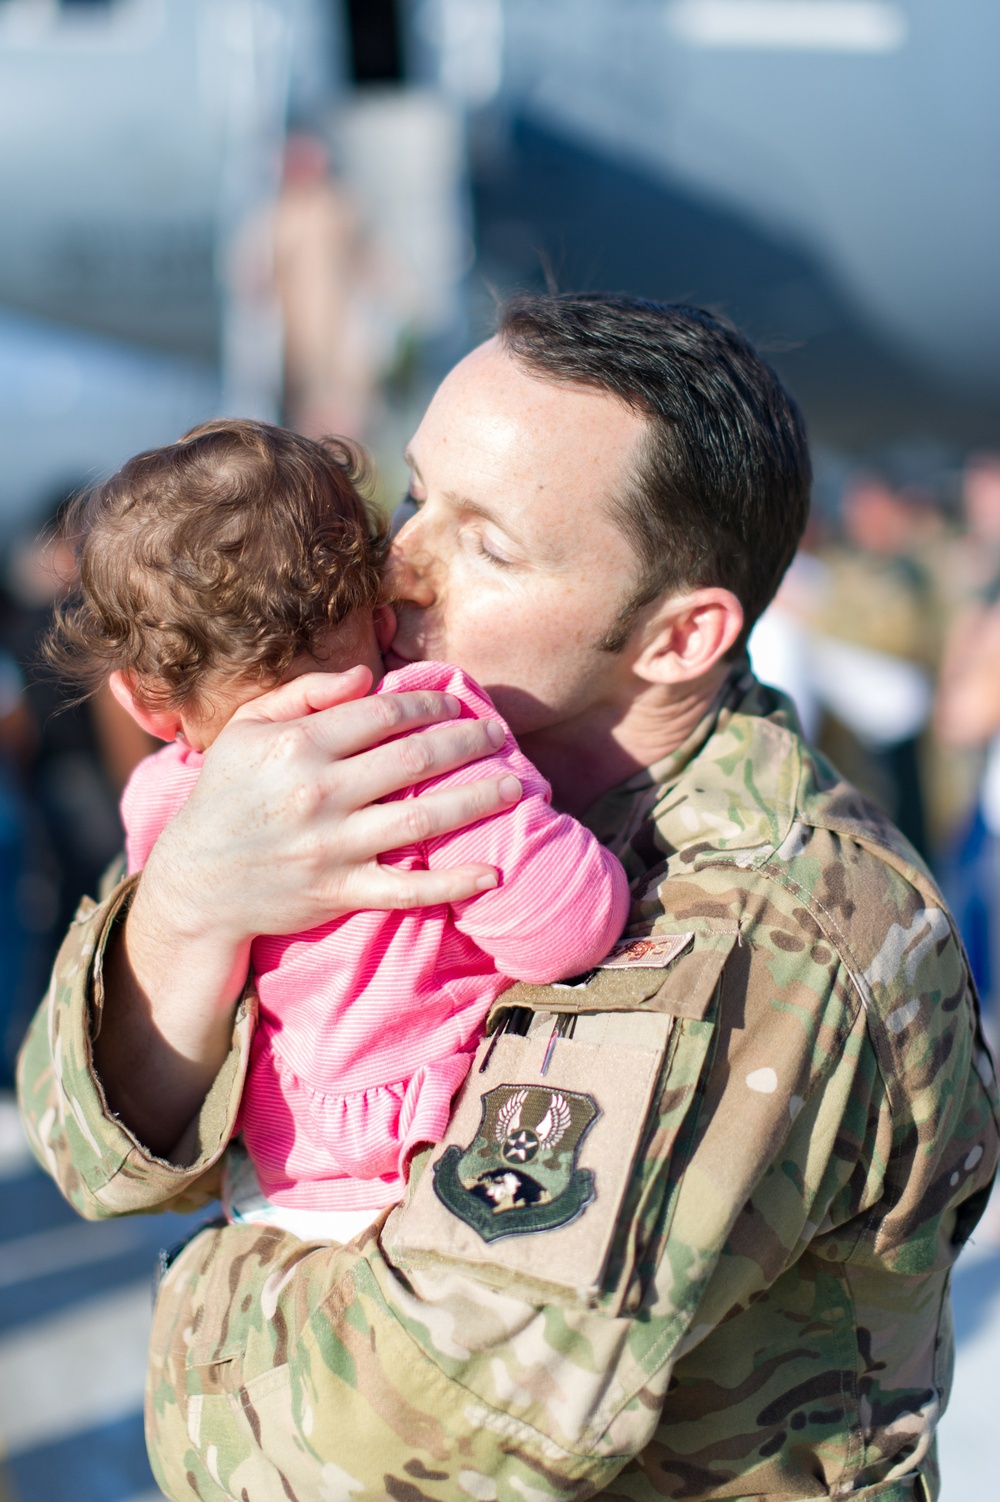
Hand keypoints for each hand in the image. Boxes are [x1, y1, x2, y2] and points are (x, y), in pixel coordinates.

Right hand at [150, 664, 519, 944]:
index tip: (456, 702)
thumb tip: (366, 676)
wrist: (195, 883)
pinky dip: (453, 883)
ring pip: (421, 820)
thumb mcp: (244, 731)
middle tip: (498, 733)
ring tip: (513, 785)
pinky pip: (408, 889)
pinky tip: (493, 873)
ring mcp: (332, 847)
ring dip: (476, 800)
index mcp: (296, 746)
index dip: (428, 704)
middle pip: (412, 760)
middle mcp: (317, 794)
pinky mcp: (340, 892)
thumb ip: (303, 695)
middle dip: (466, 741)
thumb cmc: (224, 798)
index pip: (381, 714)